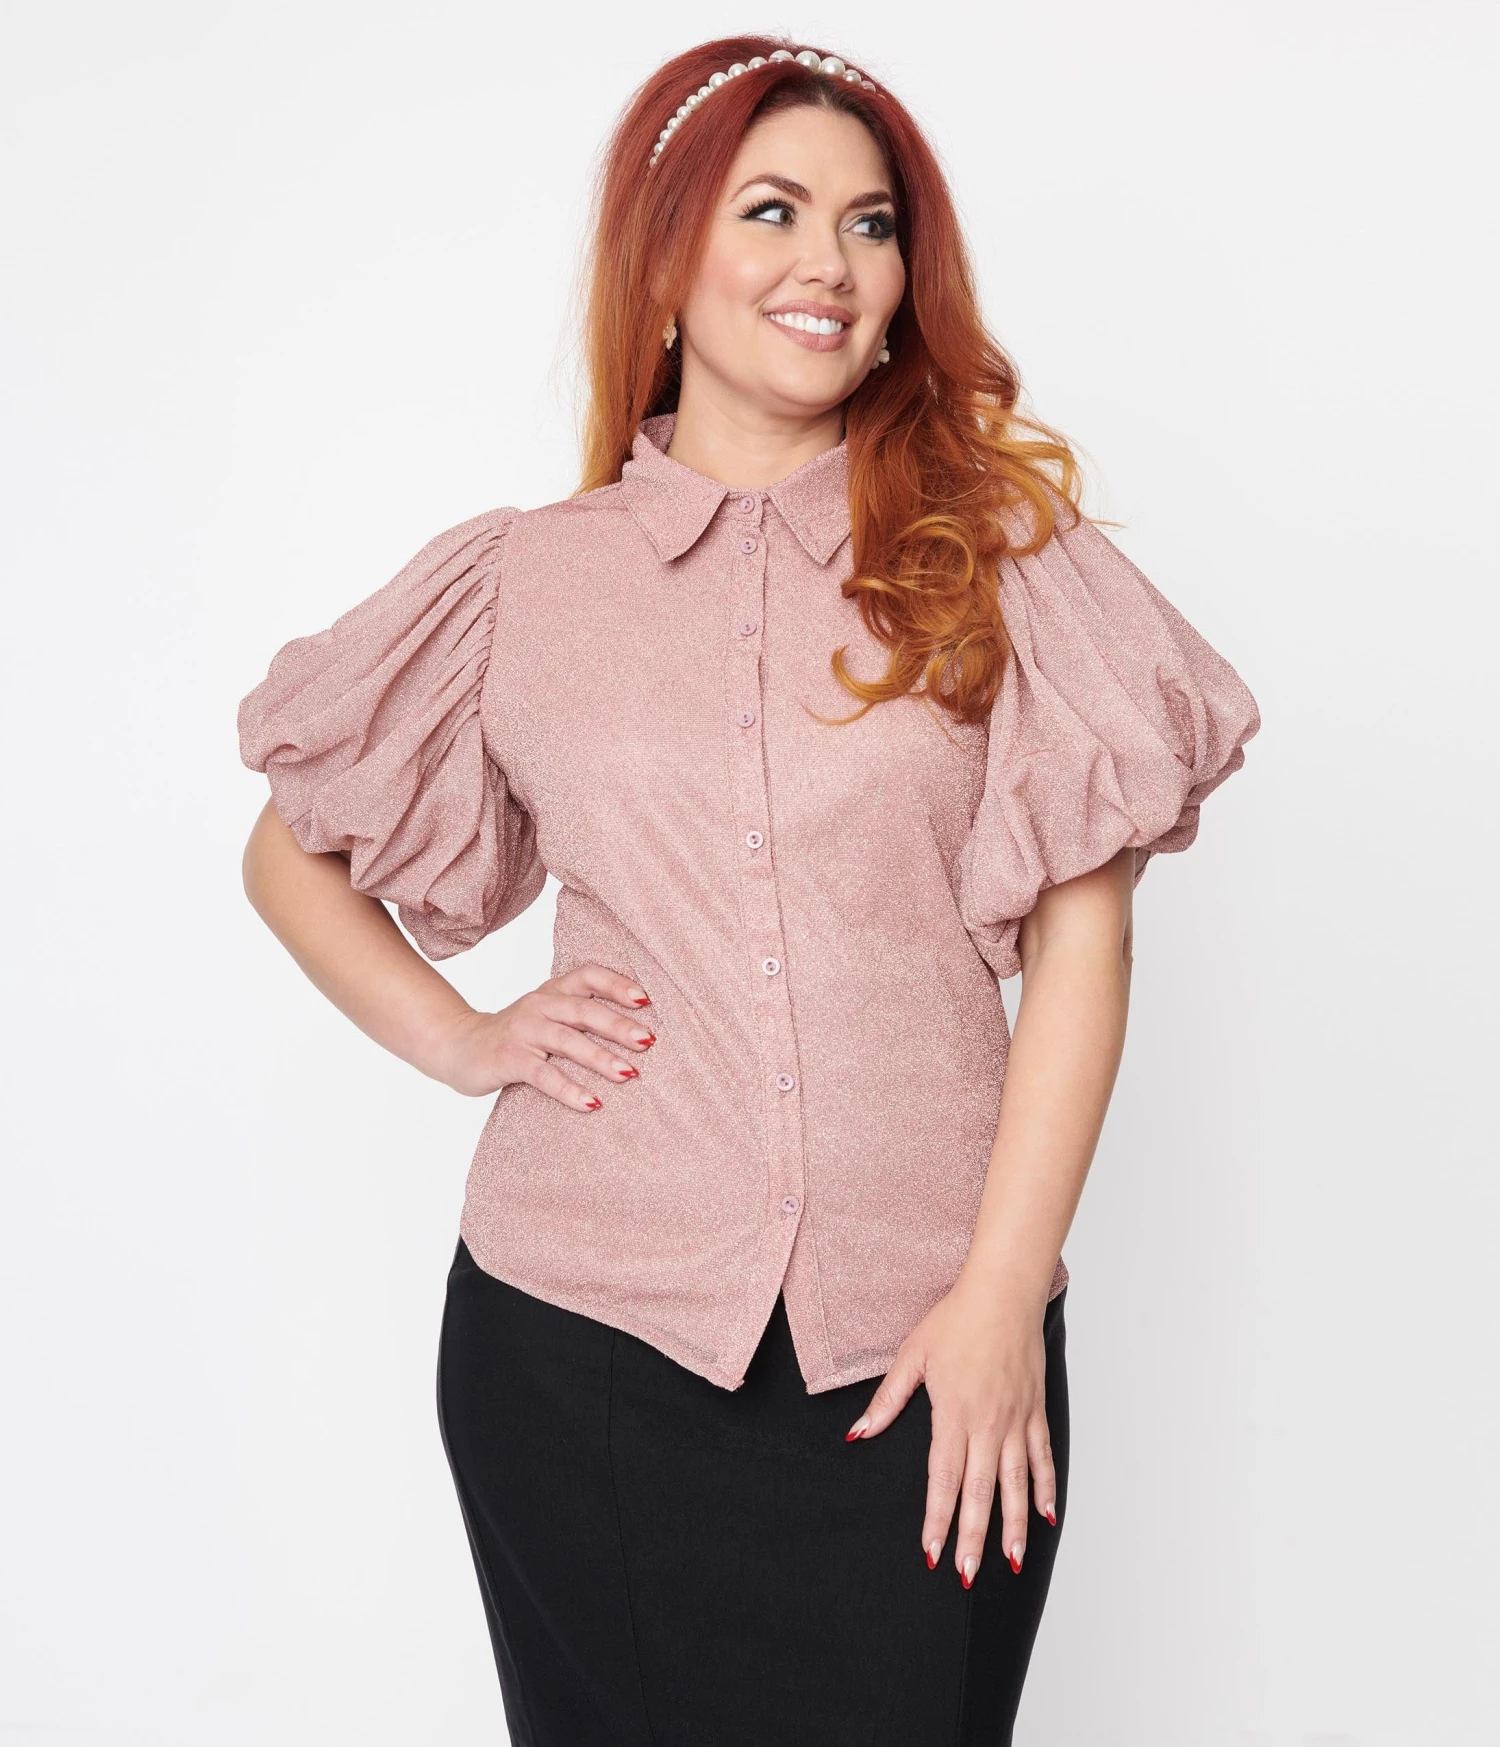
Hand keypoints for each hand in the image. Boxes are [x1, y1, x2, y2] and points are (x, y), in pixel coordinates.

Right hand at [431, 963, 655, 1106]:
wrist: (456, 1046)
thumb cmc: (515, 1035)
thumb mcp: (546, 1016)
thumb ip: (579, 1017)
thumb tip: (637, 1035)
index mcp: (553, 991)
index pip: (588, 975)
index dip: (617, 984)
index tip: (645, 1000)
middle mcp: (539, 1005)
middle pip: (584, 1010)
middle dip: (619, 1026)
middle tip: (648, 1042)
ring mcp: (522, 1031)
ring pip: (566, 1040)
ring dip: (600, 1057)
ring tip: (628, 1074)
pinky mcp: (508, 1059)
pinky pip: (543, 1075)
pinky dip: (569, 1089)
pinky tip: (592, 1103)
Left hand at [844, 1274, 1057, 1585]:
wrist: (1003, 1293)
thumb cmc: (955, 1320)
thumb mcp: (912, 1356)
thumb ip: (887, 1401)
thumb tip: (857, 1434)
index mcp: (953, 1413)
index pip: (942, 1478)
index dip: (937, 1519)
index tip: (931, 1552)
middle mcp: (988, 1423)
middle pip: (980, 1491)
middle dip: (972, 1536)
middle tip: (966, 1574)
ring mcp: (1016, 1420)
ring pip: (1016, 1483)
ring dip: (1014, 1525)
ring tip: (1012, 1562)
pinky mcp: (1035, 1412)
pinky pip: (1043, 1458)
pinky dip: (1045, 1489)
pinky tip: (1045, 1517)